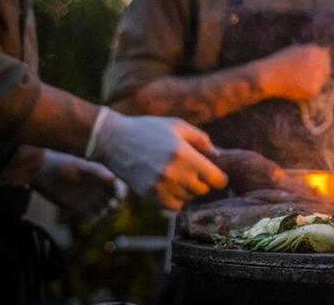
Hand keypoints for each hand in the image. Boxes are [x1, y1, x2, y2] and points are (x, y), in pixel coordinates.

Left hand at [32, 150, 125, 219]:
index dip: (121, 192)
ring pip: (106, 212)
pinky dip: (95, 220)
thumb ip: (98, 172)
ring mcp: (90, 201)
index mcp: (103, 178)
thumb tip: (114, 179)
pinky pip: (91, 218)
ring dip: (108, 215)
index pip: (119, 187)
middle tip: (112, 205)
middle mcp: (99, 190)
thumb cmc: (66, 164)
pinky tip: (93, 218)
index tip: (119, 196)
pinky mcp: (79, 210)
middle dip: (117, 205)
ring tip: (103, 213)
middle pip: (115, 201)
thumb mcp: (83, 166)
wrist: (45, 172)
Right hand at [87, 108, 228, 210]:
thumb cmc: (148, 129)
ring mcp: (160, 187)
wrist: (114, 141)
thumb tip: (217, 155)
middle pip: (203, 190)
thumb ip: (201, 140)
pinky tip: (170, 185)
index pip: (216, 179)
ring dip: (188, 189)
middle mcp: (174, 173)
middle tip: (193, 171)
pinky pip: (174, 206)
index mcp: (184, 154)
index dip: (219, 177)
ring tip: (178, 175)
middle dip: (203, 181)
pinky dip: (176, 199)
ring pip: (189, 198)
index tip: (215, 174)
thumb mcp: (178, 126)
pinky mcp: (149, 196)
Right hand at [257, 44, 330, 100]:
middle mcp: (318, 63)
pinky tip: (297, 87)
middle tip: (303, 76)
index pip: (326, 56)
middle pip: (327, 69)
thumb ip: (312, 49)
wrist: (268, 77)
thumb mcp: (296, 50)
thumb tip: (328, 49)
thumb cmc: (279, 62)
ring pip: (322, 81)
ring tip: (298, 81)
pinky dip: (309, 91)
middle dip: (319, 72)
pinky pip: (316, 91)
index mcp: (314, 51)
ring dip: (315, 81)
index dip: (319, 62)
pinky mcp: (313, 90)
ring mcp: (317, 77)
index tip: (310, 66)